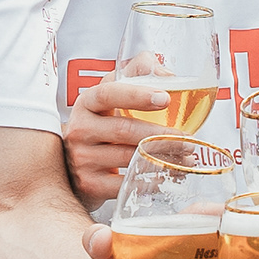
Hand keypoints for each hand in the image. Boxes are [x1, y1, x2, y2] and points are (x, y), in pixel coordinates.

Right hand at [60, 73, 176, 209]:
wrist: (72, 165)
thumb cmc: (101, 125)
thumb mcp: (110, 95)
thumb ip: (136, 73)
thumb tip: (166, 73)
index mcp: (86, 103)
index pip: (108, 93)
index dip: (136, 95)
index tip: (164, 98)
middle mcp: (80, 129)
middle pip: (124, 129)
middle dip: (161, 135)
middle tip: (187, 139)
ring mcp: (82, 159)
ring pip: (128, 158)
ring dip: (162, 159)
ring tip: (185, 158)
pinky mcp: (89, 184)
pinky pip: (125, 184)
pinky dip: (150, 181)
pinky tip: (166, 176)